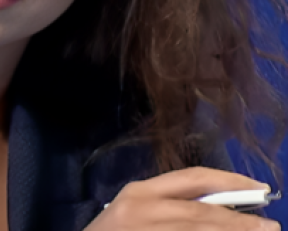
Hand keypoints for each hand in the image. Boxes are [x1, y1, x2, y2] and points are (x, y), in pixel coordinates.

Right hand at [85, 167, 280, 229]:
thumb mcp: (134, 211)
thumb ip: (168, 204)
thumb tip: (219, 206)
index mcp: (139, 191)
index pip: (192, 178)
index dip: (230, 181)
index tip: (258, 188)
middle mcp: (143, 208)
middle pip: (203, 211)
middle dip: (241, 221)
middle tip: (270, 227)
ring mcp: (147, 230)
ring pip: (201, 230)